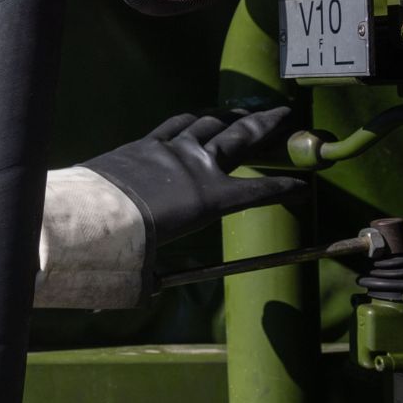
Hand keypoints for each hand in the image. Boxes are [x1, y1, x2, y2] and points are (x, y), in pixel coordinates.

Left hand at [80, 107, 304, 249]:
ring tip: (244, 113)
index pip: (261, 192)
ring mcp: (174, 149)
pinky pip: (176, 124)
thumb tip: (147, 288)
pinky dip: (193, 117)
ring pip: (210, 124)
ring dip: (230, 116)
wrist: (98, 214)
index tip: (304, 188)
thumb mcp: (156, 260)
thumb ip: (160, 271)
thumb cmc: (131, 241)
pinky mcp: (148, 142)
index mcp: (213, 199)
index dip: (286, 190)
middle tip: (286, 114)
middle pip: (242, 138)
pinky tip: (201, 115)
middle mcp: (201, 167)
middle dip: (268, 125)